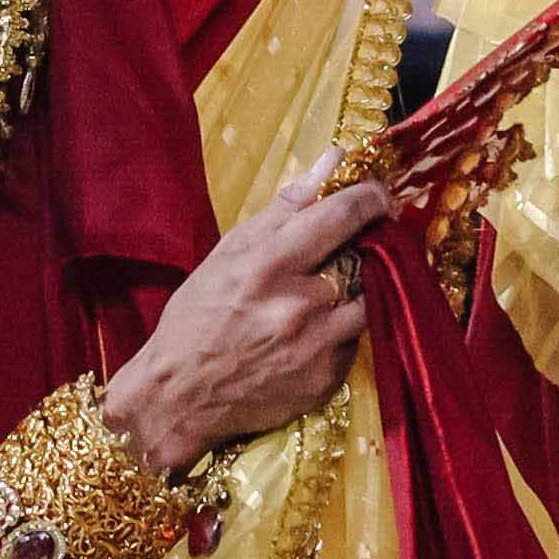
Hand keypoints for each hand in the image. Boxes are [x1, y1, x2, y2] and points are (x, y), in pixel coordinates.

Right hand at [101, 177, 406, 470]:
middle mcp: (299, 305)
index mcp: (269, 265)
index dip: (371, 198)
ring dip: (356, 292)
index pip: (342, 216)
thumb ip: (285, 208)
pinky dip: (341, 331)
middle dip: (362, 249)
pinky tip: (312, 334)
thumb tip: (330, 162)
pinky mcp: (327, 380)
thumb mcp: (229, 252)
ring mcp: (317, 347)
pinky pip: (355, 341)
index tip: (379, 195)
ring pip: (369, 301)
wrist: (180, 396)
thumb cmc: (198, 316)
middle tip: (346, 250)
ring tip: (325, 295)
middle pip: (364, 258)